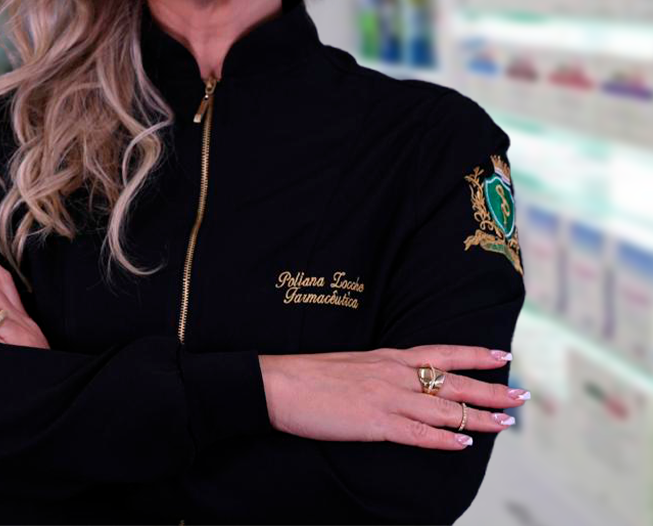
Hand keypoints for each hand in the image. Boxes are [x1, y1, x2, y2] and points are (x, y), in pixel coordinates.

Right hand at [259, 344, 528, 450]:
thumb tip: (398, 381)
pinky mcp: (375, 424)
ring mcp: (386, 399)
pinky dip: (444, 440)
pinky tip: (464, 445)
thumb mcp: (350, 364)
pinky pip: (418, 434)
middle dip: (491, 389)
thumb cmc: (306, 375)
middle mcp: (394, 375)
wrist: (276, 384)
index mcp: (387, 357)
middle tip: (522, 395)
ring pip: (444, 408)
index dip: (474, 354)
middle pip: (454, 381)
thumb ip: (378, 372)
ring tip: (507, 423)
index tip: (503, 355)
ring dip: (479, 417)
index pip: (441, 353)